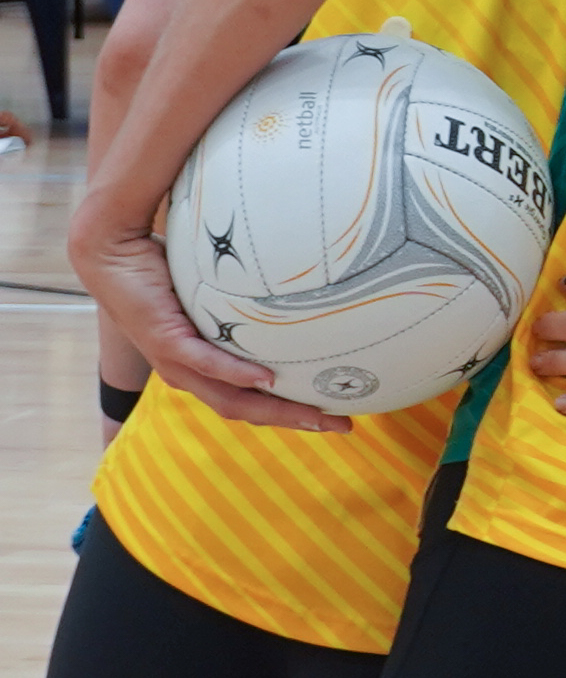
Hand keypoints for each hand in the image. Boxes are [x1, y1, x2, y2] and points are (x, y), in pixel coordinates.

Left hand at [67, 207, 343, 431]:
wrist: (112, 250)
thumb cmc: (162, 266)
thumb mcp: (211, 291)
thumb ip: (242, 295)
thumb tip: (293, 280)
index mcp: (196, 367)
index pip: (248, 402)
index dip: (288, 415)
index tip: (332, 417)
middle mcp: (186, 373)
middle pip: (246, 410)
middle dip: (295, 422)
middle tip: (341, 426)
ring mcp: (174, 360)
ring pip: (229, 398)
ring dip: (275, 410)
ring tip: (315, 413)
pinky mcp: (166, 339)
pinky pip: (206, 363)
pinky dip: (237, 374)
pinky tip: (267, 378)